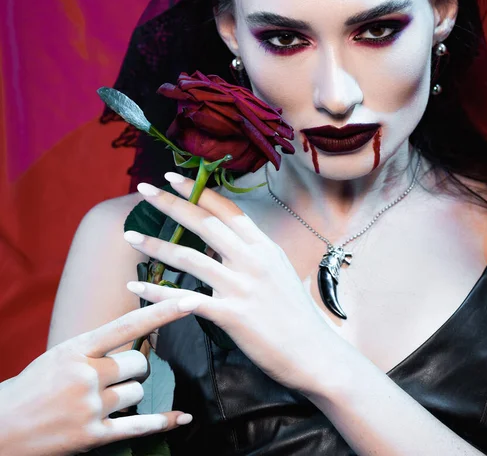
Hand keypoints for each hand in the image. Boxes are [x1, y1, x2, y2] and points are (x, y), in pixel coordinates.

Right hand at [0, 298, 197, 455]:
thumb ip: (95, 348)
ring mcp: (90, 407)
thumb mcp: (60, 356)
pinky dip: (163, 421)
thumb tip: (134, 337)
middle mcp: (86, 376)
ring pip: (138, 392)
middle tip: (114, 376)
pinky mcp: (92, 436)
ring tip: (101, 401)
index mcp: (77, 349)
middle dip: (134, 369)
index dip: (162, 312)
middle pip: (138, 363)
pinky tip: (183, 418)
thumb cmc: (32, 387)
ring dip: (130, 396)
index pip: (128, 325)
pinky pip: (139, 426)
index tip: (190, 300)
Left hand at [125, 177, 342, 393]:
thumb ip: (252, 252)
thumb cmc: (295, 312)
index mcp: (264, 246)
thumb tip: (225, 240)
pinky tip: (137, 289)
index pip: (227, 209)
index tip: (173, 177)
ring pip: (190, 258)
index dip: (199, 191)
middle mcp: (253, 260)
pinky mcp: (232, 315)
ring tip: (130, 237)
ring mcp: (242, 286)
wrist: (314, 351)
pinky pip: (187, 300)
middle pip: (205, 223)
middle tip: (143, 190)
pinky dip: (158, 294)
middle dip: (171, 204)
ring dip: (156, 246)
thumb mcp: (279, 270)